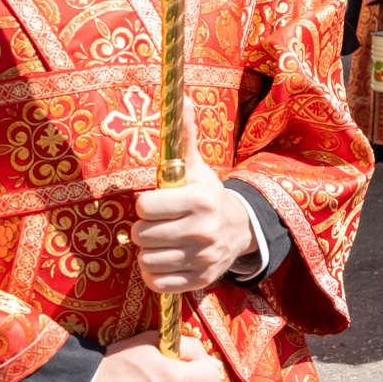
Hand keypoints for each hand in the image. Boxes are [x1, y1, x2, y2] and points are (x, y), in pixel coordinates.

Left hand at [132, 101, 253, 294]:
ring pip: (146, 260)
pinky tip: (166, 261)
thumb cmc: (207, 195)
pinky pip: (157, 283)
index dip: (146, 205)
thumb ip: (184, 136)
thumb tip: (180, 98)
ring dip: (148, 253)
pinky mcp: (199, 280)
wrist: (240, 230)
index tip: (157, 204)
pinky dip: (155, 274)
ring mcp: (201, 258)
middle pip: (142, 235)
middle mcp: (202, 231)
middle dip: (145, 229)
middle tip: (159, 224)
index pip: (145, 206)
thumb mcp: (197, 167)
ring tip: (162, 242)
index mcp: (199, 200)